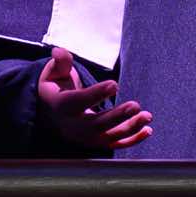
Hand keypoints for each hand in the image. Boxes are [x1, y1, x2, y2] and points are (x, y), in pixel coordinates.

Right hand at [37, 45, 152, 151]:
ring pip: (108, 136)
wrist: (49, 113)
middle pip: (96, 124)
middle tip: (135, 105)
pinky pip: (115, 144)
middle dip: (117, 116)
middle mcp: (73, 126)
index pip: (79, 101)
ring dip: (130, 128)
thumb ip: (60, 63)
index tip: (114, 84)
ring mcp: (85, 137)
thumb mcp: (53, 73)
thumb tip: (59, 52)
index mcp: (62, 106)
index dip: (96, 94)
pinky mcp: (96, 142)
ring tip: (147, 116)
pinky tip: (147, 130)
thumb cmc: (55, 89)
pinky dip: (132, 140)